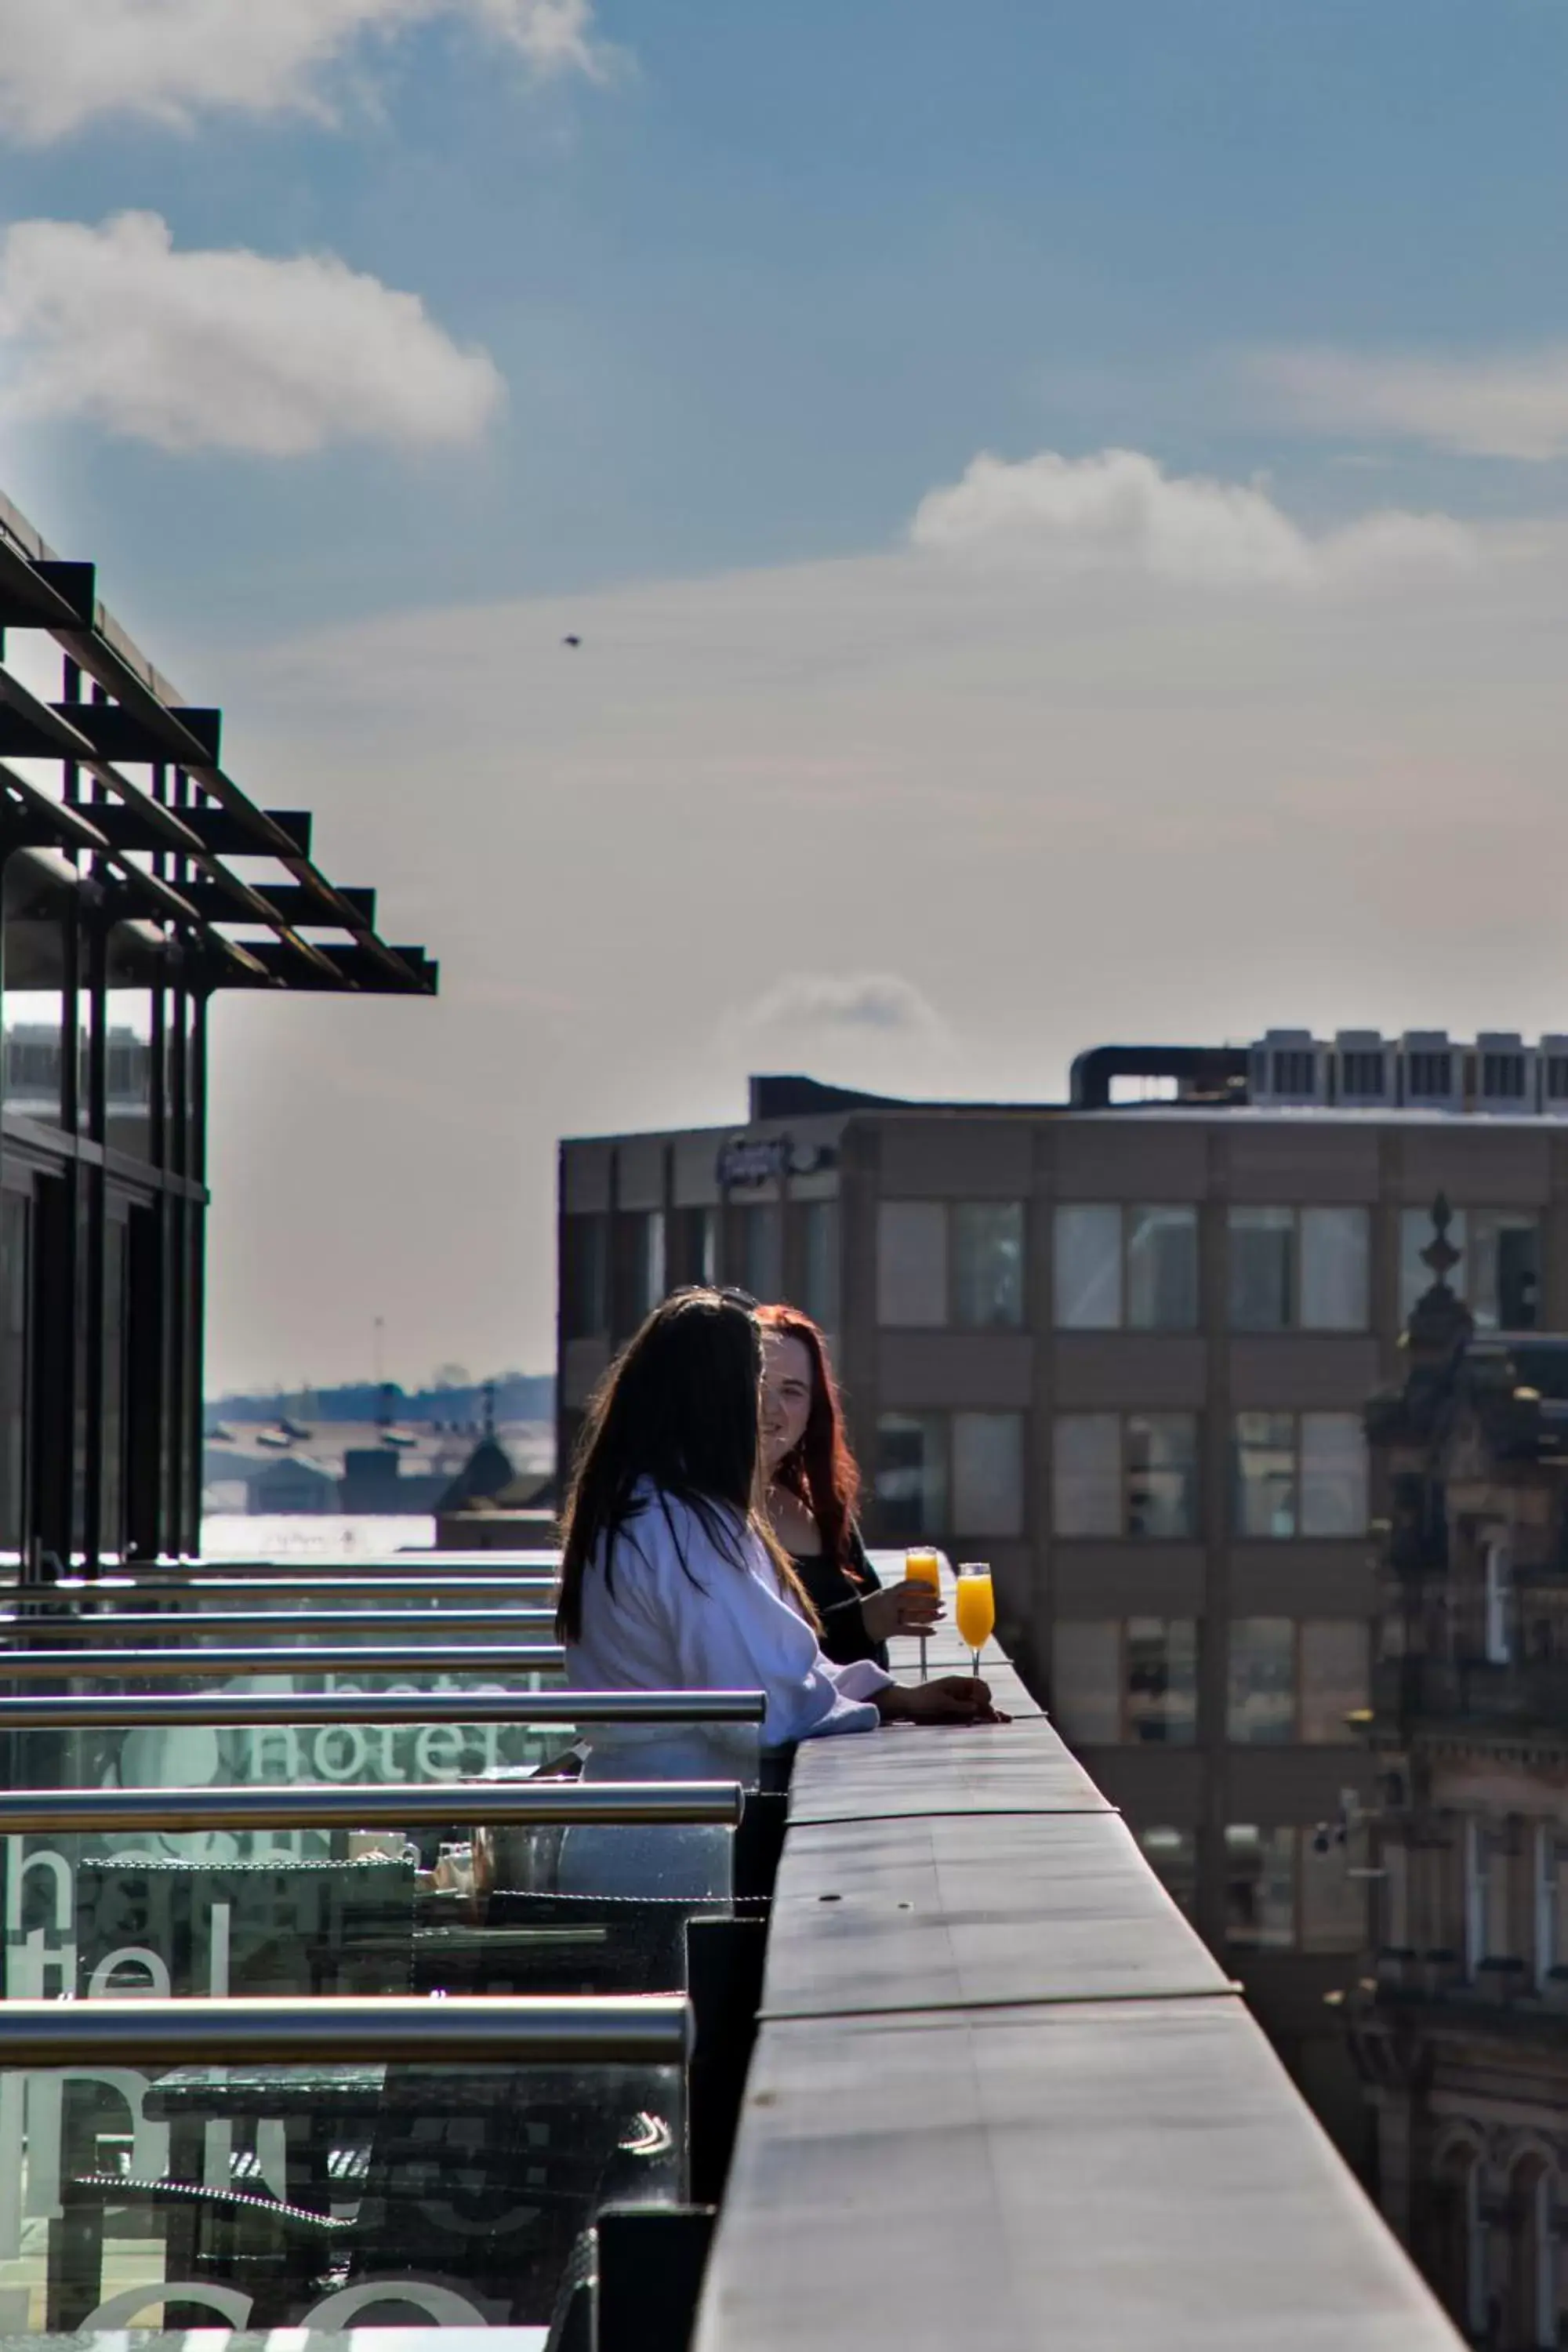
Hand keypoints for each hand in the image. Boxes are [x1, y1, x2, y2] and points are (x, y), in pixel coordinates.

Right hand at [860, 1579, 943, 1643]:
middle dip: (930, 1602)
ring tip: (941, 1616)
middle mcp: (890, 1603)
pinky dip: (923, 1631)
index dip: (921, 1585)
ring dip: (930, 1616)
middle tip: (942, 1603)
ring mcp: (890, 1617)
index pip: (907, 1585)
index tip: (933, 1588)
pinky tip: (933, 1631)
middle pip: (914, 1602)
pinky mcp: (891, 1630)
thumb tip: (918, 1592)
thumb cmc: (871, 1607)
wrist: (854, 1622)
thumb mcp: (881, 1596)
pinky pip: (910, 1631)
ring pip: (914, 1616)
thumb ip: (896, 1595)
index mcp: (888, 1592)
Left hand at [878, 1675, 1009, 1725]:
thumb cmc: (922, 1701)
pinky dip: (983, 1717)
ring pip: (980, 1706)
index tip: (984, 1706)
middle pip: (982, 1696)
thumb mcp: (941, 1703)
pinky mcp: (957, 1710)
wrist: (907, 1705)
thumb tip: (979, 1707)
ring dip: (991, 1713)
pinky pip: (973, 1712)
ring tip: (1005, 1721)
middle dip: (991, 1707)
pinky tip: (995, 1721)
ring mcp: (960, 1700)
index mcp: (958, 1683)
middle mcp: (961, 1690)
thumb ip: (960, 1706)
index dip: (984, 1695)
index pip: (979, 1685)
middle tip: (999, 1719)